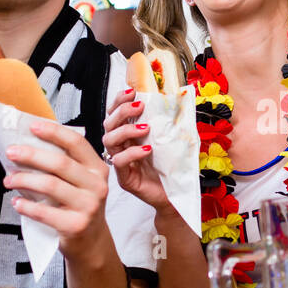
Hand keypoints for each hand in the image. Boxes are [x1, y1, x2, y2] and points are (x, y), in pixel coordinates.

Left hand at [3, 119, 109, 256]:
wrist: (90, 241)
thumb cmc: (79, 207)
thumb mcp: (81, 182)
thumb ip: (65, 165)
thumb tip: (30, 145)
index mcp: (97, 169)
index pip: (76, 143)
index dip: (54, 132)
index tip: (33, 127)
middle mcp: (97, 185)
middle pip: (60, 163)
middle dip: (31, 155)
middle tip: (12, 152)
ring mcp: (88, 206)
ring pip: (50, 185)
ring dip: (24, 179)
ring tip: (9, 179)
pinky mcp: (76, 225)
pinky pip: (43, 211)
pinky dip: (25, 205)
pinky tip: (17, 201)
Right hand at [102, 88, 170, 210]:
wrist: (175, 195)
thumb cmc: (171, 168)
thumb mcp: (172, 140)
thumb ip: (169, 123)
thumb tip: (179, 101)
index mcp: (130, 135)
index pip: (116, 113)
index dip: (120, 100)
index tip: (132, 91)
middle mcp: (122, 146)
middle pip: (109, 123)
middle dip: (121, 111)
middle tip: (139, 106)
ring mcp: (121, 162)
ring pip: (109, 140)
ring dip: (126, 129)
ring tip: (145, 128)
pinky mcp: (124, 178)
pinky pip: (119, 162)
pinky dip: (132, 153)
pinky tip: (146, 149)